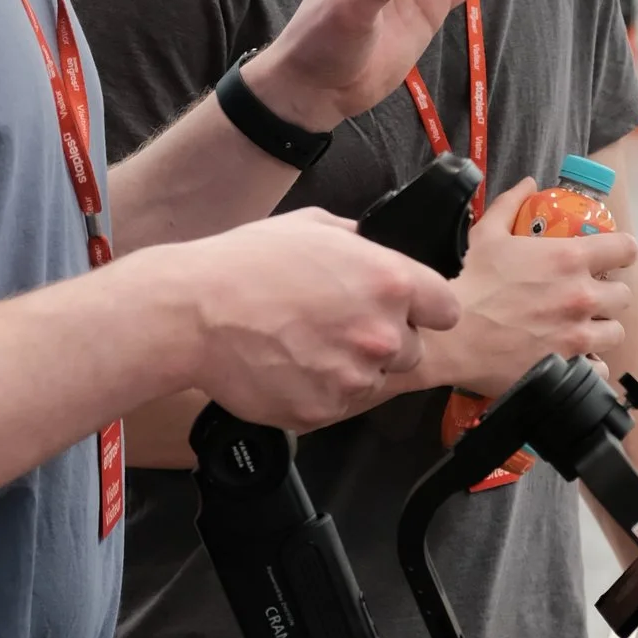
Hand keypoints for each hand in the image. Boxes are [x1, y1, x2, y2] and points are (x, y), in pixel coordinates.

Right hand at [180, 209, 461, 428]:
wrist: (192, 314)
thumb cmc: (245, 264)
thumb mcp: (311, 226)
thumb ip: (357, 241)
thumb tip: (373, 247)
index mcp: (389, 282)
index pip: (446, 310)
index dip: (425, 310)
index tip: (407, 312)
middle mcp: (381, 334)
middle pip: (411, 351)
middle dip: (382, 341)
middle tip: (335, 326)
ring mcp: (353, 378)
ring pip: (372, 381)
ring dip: (348, 369)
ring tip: (303, 345)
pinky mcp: (323, 411)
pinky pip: (335, 405)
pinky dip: (316, 392)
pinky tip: (285, 366)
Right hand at [439, 177, 635, 396]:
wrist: (453, 338)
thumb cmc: (471, 284)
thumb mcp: (487, 235)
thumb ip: (510, 204)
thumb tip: (528, 183)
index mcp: (569, 258)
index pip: (626, 249)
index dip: (621, 252)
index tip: (610, 259)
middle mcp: (582, 296)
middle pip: (624, 295)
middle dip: (608, 295)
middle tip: (587, 298)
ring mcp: (579, 334)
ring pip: (616, 332)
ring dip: (601, 329)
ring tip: (580, 330)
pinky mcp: (570, 366)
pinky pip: (599, 368)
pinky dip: (588, 364)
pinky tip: (571, 359)